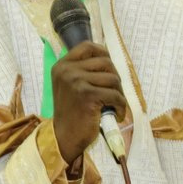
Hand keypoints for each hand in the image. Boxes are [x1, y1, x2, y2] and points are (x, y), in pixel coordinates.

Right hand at [50, 41, 127, 164]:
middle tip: (113, 93)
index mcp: (61, 66)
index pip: (88, 46)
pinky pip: (116, 95)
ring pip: (113, 79)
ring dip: (119, 94)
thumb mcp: (70, 86)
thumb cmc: (71, 113)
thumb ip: (82, 71)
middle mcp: (67, 71)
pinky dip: (121, 106)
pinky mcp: (88, 95)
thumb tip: (108, 60)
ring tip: (113, 105)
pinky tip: (116, 114)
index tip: (109, 68)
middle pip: (105, 62)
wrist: (64, 137)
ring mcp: (76, 82)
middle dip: (115, 78)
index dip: (103, 53)